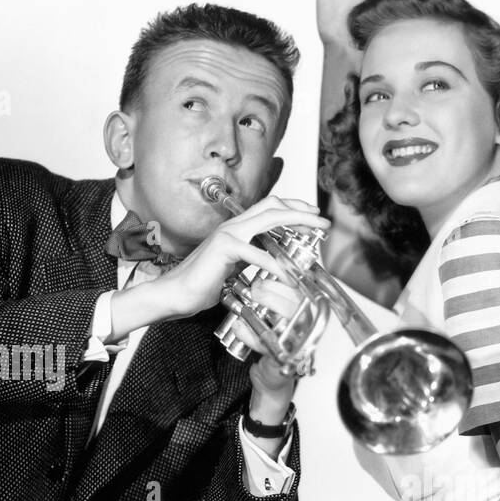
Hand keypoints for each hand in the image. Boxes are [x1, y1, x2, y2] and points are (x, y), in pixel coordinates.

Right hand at [124, 196, 328, 327]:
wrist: (176, 294)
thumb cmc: (202, 283)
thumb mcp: (235, 268)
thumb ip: (252, 259)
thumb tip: (272, 261)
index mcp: (236, 229)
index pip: (269, 209)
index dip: (293, 209)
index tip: (313, 217)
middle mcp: (233, 226)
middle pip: (273, 206)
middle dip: (302, 210)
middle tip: (322, 220)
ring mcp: (228, 234)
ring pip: (268, 219)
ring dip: (296, 223)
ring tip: (314, 234)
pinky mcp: (224, 249)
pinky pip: (257, 254)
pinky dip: (276, 264)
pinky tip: (289, 275)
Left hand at [224, 277, 304, 408]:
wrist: (273, 372)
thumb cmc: (275, 342)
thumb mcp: (275, 315)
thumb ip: (273, 298)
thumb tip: (261, 277)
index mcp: (303, 312)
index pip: (298, 291)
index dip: (281, 281)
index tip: (264, 276)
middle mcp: (303, 327)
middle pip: (293, 305)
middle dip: (270, 294)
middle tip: (254, 290)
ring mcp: (294, 343)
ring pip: (282, 323)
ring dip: (260, 313)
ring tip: (245, 308)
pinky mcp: (282, 357)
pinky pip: (265, 344)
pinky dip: (248, 335)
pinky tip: (238, 327)